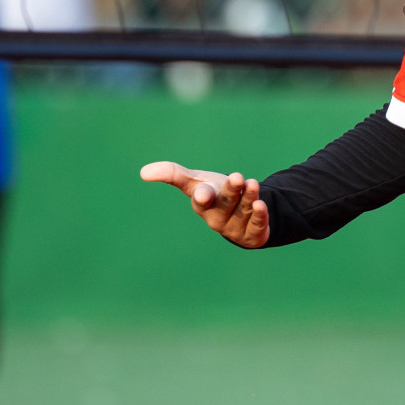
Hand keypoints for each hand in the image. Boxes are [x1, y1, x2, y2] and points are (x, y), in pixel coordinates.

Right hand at [140, 161, 268, 248]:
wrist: (242, 211)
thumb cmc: (215, 193)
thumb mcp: (196, 181)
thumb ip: (173, 174)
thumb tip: (143, 172)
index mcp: (203, 203)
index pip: (201, 199)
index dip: (203, 196)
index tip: (204, 193)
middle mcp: (218, 217)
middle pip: (225, 204)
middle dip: (231, 192)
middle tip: (238, 177)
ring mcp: (236, 226)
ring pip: (243, 212)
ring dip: (249, 199)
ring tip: (252, 184)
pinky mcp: (253, 233)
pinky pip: (257, 225)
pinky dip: (260, 216)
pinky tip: (261, 205)